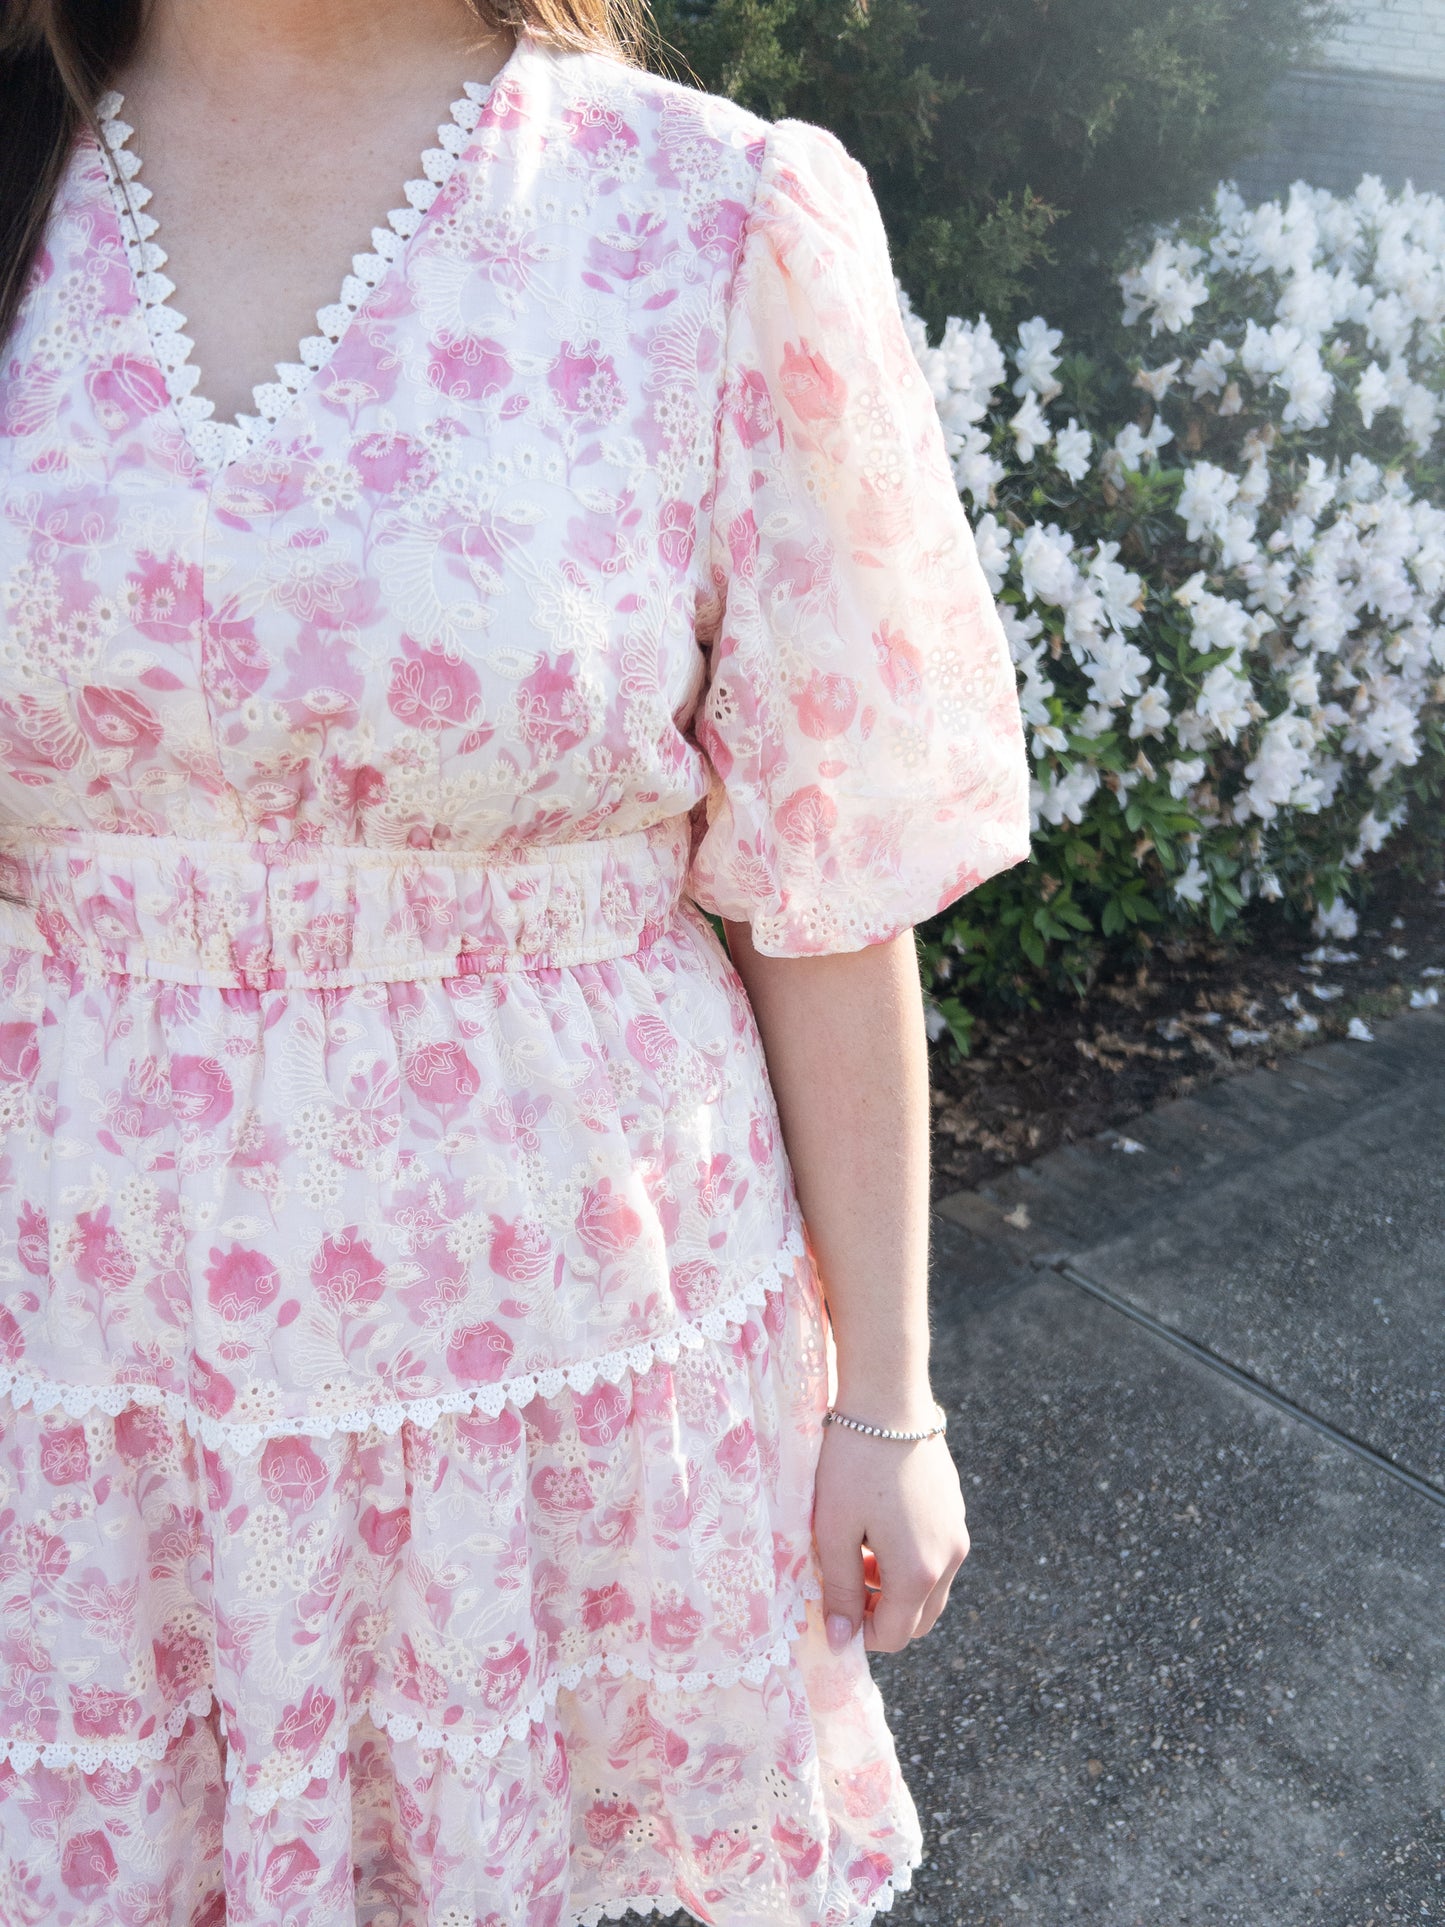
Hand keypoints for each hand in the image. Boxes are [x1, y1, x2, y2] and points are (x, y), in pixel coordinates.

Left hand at [812, 1416, 969, 1653]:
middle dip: (882, 1616)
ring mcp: (958, 1531)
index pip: (896, 1635)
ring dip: (895, 1589)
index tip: (831, 1615)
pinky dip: (909, 1560)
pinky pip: (937, 1555)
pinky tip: (876, 1527)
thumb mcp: (834, 1530)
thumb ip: (839, 1590)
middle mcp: (950, 1558)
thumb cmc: (853, 1464)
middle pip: (920, 1618)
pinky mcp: (955, 1508)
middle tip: (843, 1590)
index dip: (860, 1636)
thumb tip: (841, 1643)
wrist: (888, 1399)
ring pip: (930, 1588)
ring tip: (854, 1555)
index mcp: (919, 1572)